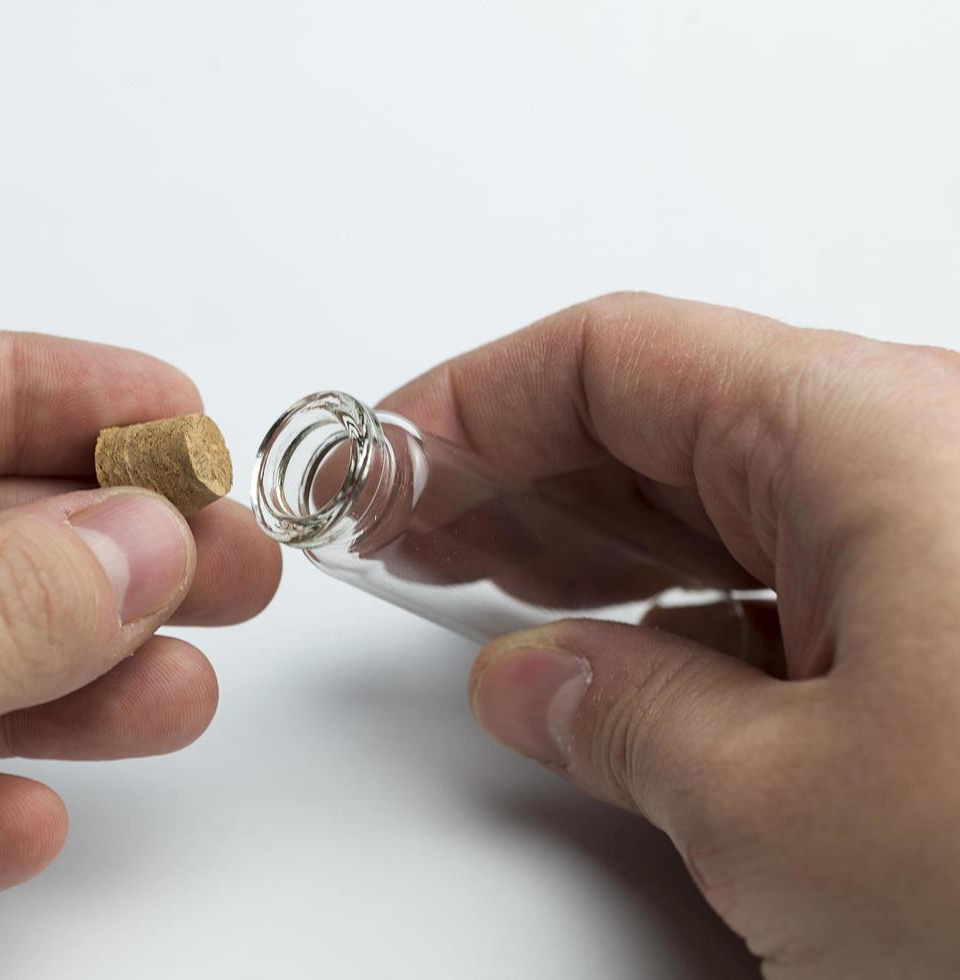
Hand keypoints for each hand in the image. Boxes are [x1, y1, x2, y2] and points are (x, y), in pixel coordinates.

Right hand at [382, 293, 959, 977]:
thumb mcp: (787, 809)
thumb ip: (626, 720)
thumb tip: (536, 686)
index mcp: (877, 439)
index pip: (620, 360)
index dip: (473, 402)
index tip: (376, 460)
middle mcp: (921, 464)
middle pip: (663, 420)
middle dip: (513, 468)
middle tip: (400, 522)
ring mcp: (946, 548)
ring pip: (719, 505)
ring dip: (586, 541)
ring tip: (475, 578)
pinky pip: (784, 588)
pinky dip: (677, 618)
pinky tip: (612, 662)